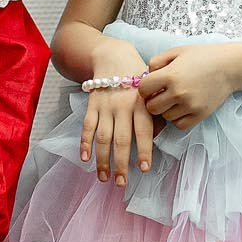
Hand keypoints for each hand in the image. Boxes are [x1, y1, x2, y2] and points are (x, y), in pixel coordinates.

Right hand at [81, 36, 153, 185]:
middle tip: (121, 183)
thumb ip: (153, 116)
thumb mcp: (151, 93)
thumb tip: (156, 139)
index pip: (143, 131)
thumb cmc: (138, 80)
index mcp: (140, 104)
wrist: (114, 57)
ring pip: (103, 137)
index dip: (143, 150)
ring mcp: (105, 107)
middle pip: (120, 139)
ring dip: (102, 159)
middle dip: (120, 163)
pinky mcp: (92, 106)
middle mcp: (122, 107)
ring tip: (104, 178)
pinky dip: (85, 143)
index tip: (144, 168)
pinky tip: (85, 158)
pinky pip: (87, 126)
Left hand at [139, 45, 234, 129]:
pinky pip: (179, 125)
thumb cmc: (201, 56)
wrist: (229, 66)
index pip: (143, 89)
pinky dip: (178, 119)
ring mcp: (190, 105)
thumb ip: (156, 62)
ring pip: (165, 117)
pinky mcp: (200, 114)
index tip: (152, 86)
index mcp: (170, 75)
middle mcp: (178, 92)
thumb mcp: (176, 52)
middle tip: (161, 95)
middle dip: (153, 101)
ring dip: (166, 110)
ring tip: (175, 99)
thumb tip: (144, 78)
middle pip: (151, 107)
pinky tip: (182, 108)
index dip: (145, 88)